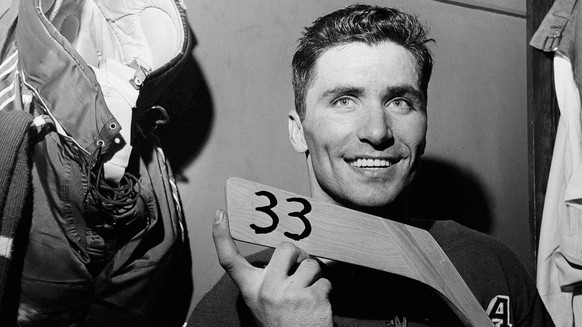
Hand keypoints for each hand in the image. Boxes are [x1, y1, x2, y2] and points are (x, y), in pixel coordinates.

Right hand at [213, 209, 332, 326]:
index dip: (221, 236)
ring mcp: (291, 295)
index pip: (230, 261)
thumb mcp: (262, 303)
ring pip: (311, 264)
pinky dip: (325, 292)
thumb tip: (288, 252)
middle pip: (285, 248)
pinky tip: (317, 306)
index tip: (219, 215)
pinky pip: (325, 281)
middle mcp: (268, 291)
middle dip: (298, 256)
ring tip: (308, 295)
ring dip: (315, 276)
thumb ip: (269, 279)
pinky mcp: (313, 299)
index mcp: (252, 290)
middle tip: (300, 272)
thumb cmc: (282, 323)